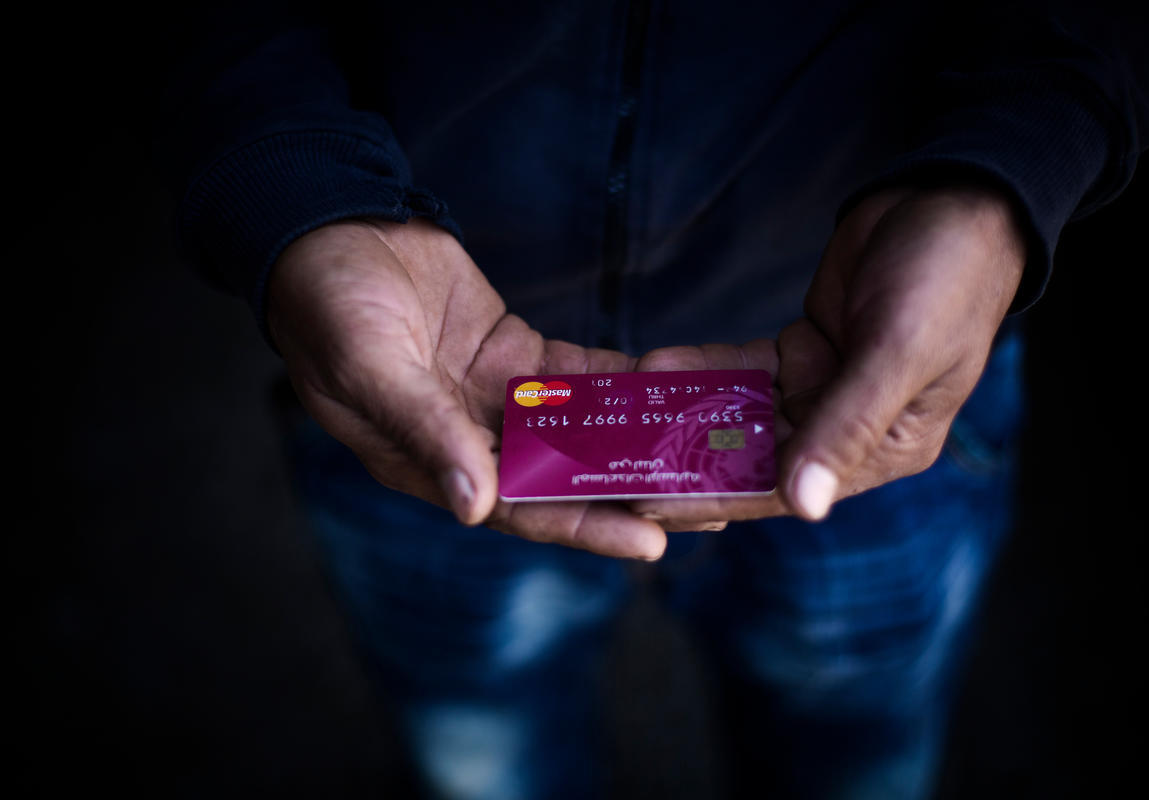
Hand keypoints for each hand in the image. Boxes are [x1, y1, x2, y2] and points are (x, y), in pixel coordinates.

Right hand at [267, 218, 666, 558]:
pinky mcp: (514, 355)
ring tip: (703, 455)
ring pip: (579, 432)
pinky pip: (577, 377)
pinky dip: (619, 384)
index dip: (583, 528)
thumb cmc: (328, 305)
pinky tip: (670, 387)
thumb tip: (475, 506)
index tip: (649, 546)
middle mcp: (469, 440)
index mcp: (428, 462)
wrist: (328, 230)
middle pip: (563, 481)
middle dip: (632, 495)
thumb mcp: (370, 367)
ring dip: (637, 443)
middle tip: (707, 508)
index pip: (517, 510)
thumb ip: (425, 431)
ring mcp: (495, 398)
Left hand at [632, 183, 1024, 524]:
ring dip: (686, 413)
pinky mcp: (804, 351)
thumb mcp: (899, 353)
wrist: (953, 199)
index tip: (651, 504)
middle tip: (617, 462)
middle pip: (755, 458)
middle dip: (688, 459)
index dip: (718, 499)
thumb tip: (802, 505)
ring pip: (742, 415)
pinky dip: (704, 369)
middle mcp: (850, 429)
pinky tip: (655, 367)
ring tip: (622, 416)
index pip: (787, 489)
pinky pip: (743, 370)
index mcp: (886, 449)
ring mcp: (824, 389)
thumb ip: (847, 426)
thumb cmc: (946, 279)